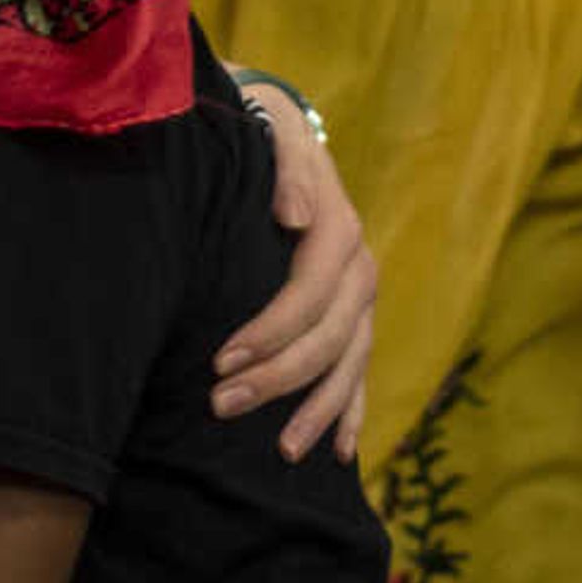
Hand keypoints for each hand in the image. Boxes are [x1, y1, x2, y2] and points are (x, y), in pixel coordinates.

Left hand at [212, 83, 374, 461]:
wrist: (278, 131)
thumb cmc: (261, 135)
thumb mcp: (274, 130)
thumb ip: (289, 168)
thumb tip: (297, 217)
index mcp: (340, 228)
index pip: (310, 294)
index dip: (270, 332)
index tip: (221, 360)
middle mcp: (359, 269)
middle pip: (328, 339)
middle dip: (278, 380)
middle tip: (220, 405)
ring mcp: (361, 300)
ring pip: (349, 366)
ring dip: (317, 411)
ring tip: (283, 452)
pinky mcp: (354, 320)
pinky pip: (359, 374)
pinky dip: (350, 414)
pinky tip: (337, 452)